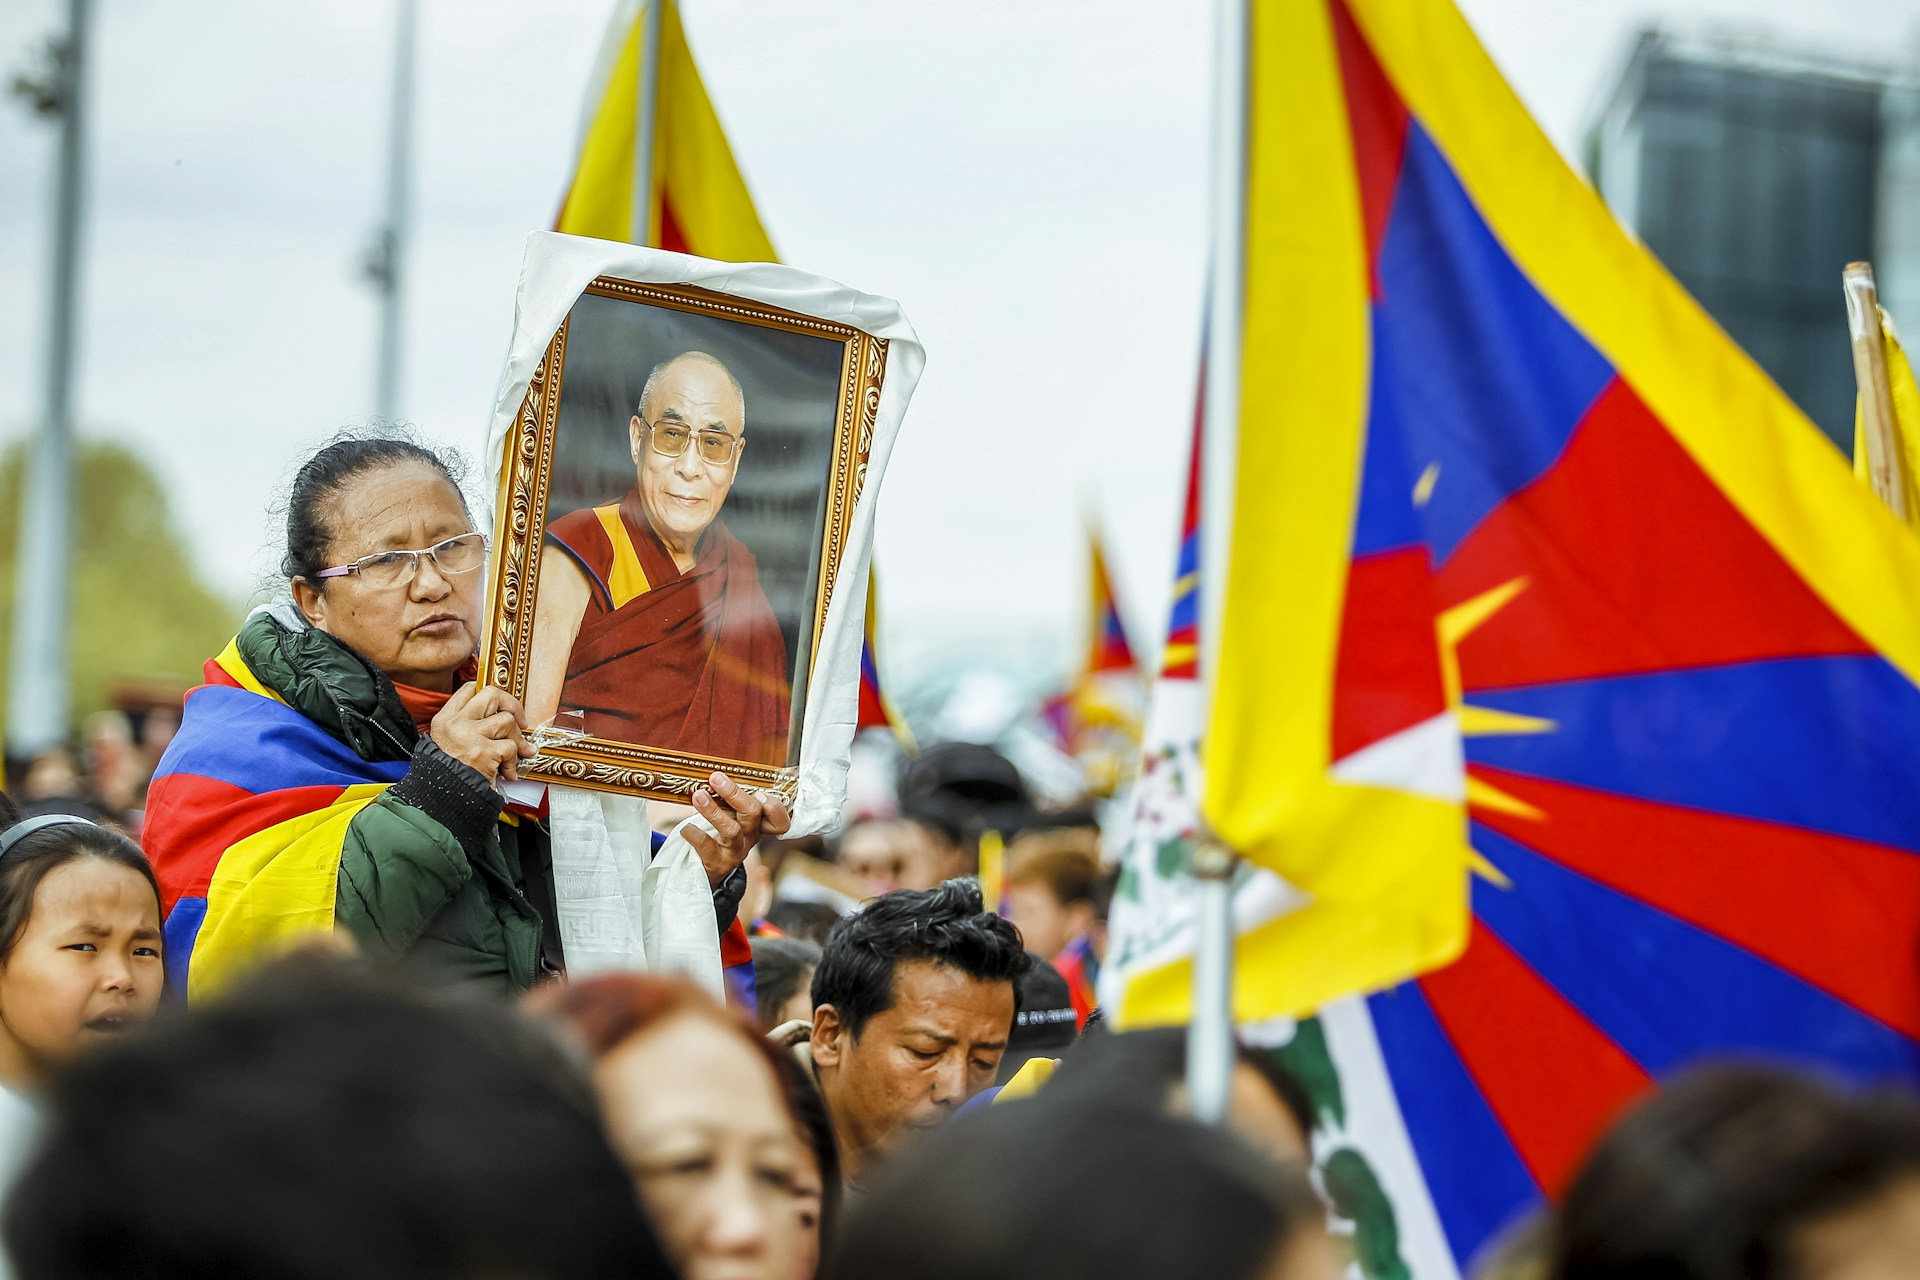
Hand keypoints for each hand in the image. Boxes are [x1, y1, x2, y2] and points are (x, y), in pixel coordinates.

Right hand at [429, 683, 534, 783]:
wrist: (443, 798)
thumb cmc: (448, 774)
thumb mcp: (447, 743)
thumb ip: (467, 725)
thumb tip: (498, 714)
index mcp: (444, 719)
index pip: (470, 689)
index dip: (491, 695)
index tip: (500, 705)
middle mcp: (456, 723)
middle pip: (492, 695)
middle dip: (513, 706)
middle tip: (521, 721)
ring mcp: (470, 737)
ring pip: (507, 721)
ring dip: (517, 740)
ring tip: (514, 754)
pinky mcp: (484, 753)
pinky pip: (510, 748)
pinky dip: (514, 762)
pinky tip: (507, 772)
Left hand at [687, 771, 791, 887]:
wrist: (707, 868)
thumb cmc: (720, 832)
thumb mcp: (732, 816)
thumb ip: (732, 799)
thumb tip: (715, 775)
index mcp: (759, 824)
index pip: (780, 820)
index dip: (774, 808)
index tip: (758, 792)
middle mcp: (750, 837)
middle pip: (753, 814)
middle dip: (734, 794)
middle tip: (716, 778)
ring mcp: (735, 851)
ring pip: (731, 830)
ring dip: (713, 811)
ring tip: (698, 796)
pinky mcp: (717, 863)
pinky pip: (707, 846)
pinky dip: (694, 833)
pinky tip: (686, 828)